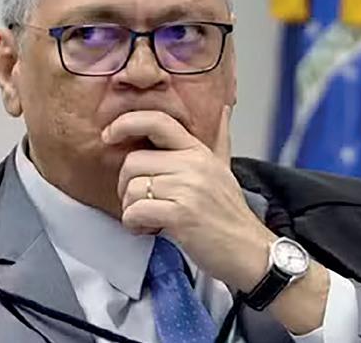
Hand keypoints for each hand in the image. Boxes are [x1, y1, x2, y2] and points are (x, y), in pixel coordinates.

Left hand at [103, 106, 275, 291]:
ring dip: (130, 210)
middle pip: (133, 162)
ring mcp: (188, 188)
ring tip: (147, 220)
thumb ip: (220, 140)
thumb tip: (224, 109)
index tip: (108, 135)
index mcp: (199, 151)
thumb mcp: (225, 169)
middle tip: (138, 203)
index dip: (126, 123)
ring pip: (132, 189)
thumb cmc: (231, 215)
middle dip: (125, 186)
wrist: (251, 251)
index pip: (157, 121)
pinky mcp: (181, 214)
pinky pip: (136, 211)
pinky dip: (134, 224)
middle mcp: (194, 164)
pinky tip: (148, 230)